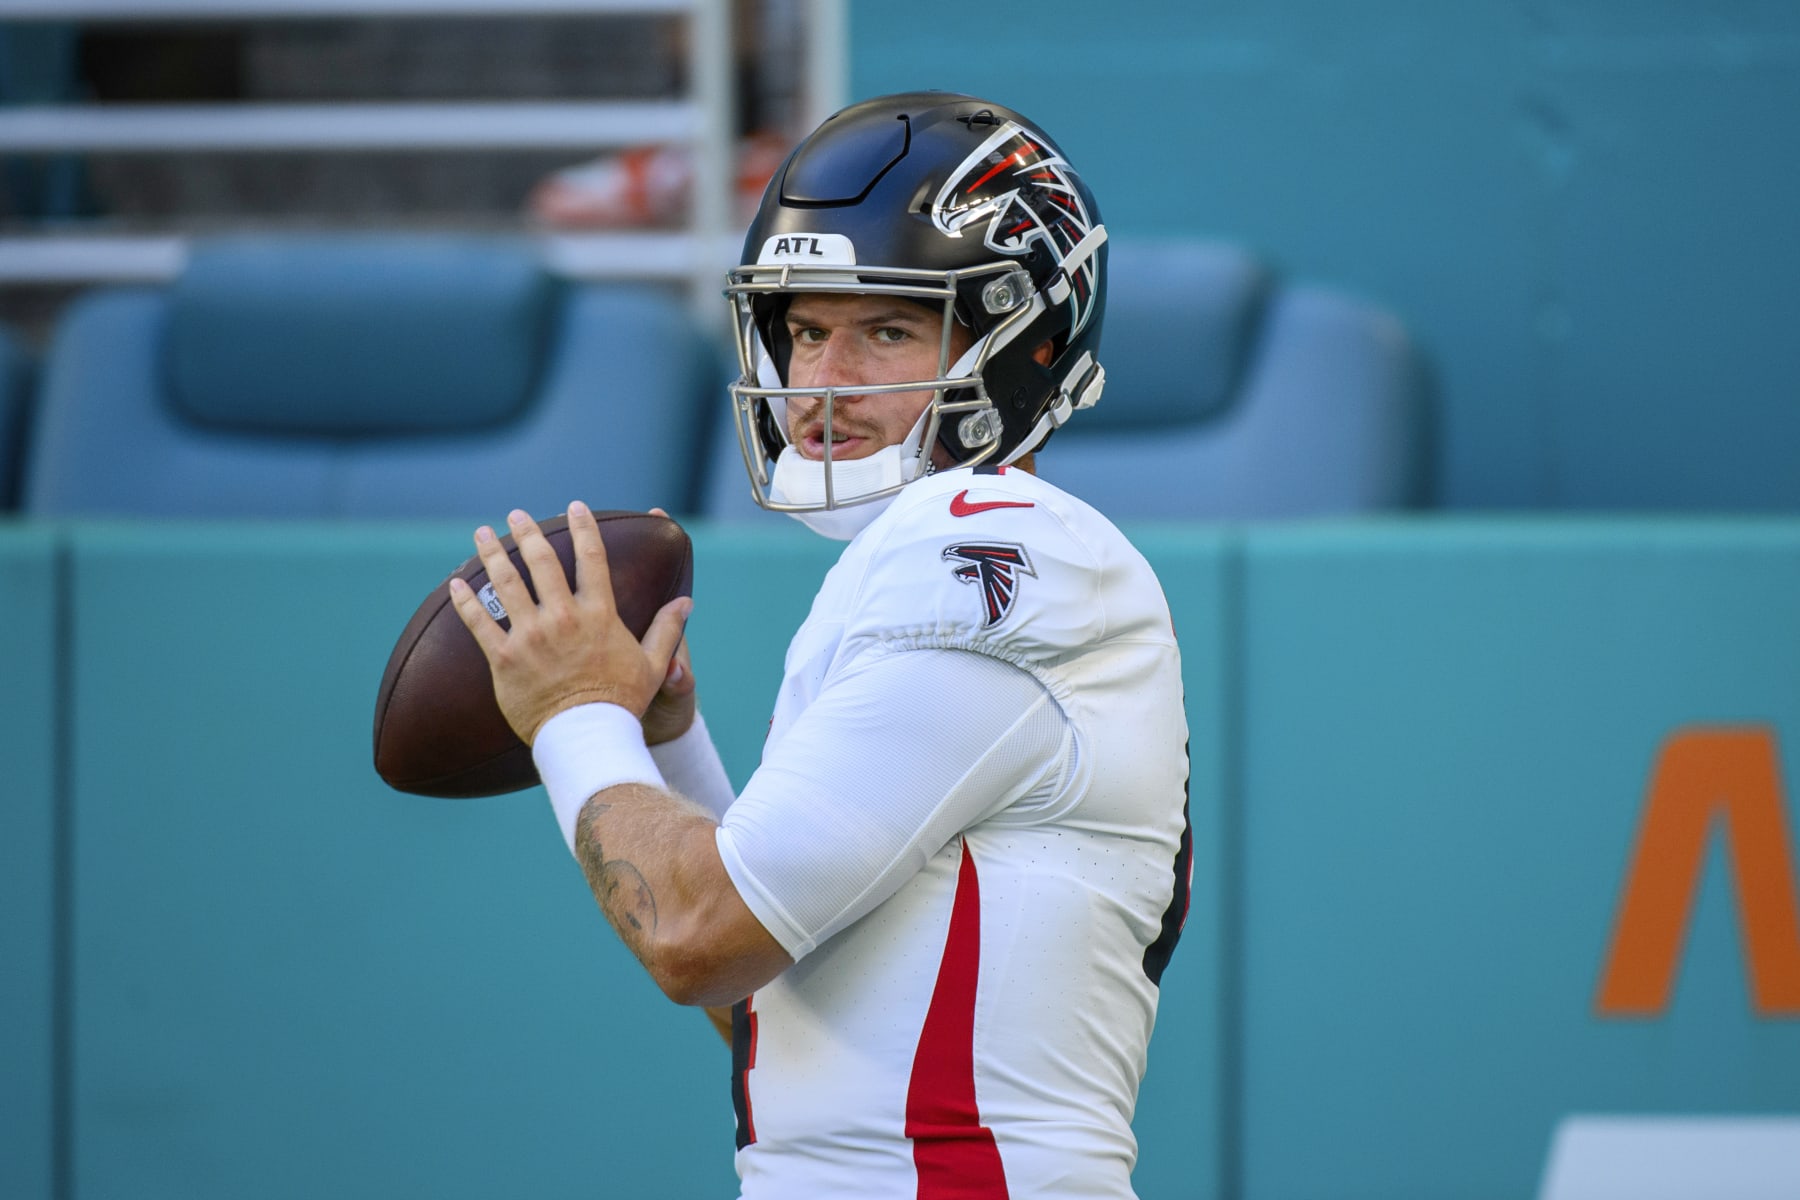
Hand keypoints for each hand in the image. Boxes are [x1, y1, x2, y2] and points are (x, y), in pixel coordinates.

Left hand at [447, 501, 691, 745]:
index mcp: (598, 615)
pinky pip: (479, 623)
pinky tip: (457, 584)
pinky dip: (466, 601)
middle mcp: (562, 618)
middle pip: (542, 562)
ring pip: (505, 584)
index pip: (591, 558)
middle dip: (528, 532)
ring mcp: (531, 637)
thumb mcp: (653, 664)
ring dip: (491, 553)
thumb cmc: (621, 702)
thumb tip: (686, 602)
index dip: (583, 527)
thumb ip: (668, 629)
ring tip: (482, 532)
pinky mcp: (504, 658)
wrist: (586, 736)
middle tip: (516, 515)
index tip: (575, 507)